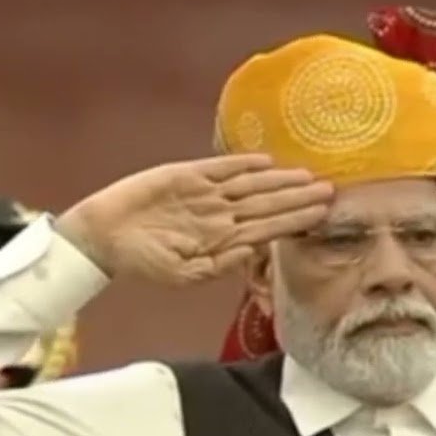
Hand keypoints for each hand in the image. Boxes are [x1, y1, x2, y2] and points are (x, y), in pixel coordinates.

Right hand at [56, 154, 332, 284]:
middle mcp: (220, 215)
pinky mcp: (185, 176)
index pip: (268, 228)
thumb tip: (252, 252)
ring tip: (307, 175)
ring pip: (250, 185)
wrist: (105, 237)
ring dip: (279, 180)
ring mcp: (205, 194)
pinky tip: (265, 161)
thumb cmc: (143, 262)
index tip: (323, 215)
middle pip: (267, 204)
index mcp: (222, 240)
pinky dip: (240, 164)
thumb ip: (218, 265)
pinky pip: (219, 168)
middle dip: (298, 198)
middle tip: (330, 189)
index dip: (296, 221)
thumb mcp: (183, 274)